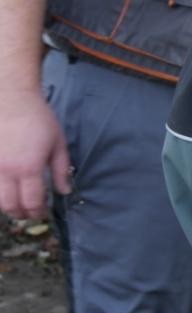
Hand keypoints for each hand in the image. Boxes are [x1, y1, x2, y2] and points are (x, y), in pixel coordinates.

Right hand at [0, 90, 70, 218]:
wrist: (12, 99)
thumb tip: (65, 191)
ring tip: (17, 204)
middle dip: (21, 213)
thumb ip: (61, 171)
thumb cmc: (38, 120)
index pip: (32, 202)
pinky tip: (5, 190)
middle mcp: (6, 171)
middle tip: (30, 213)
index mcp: (29, 168)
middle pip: (10, 205)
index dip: (38, 212)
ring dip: (6, 206)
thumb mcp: (58, 144)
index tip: (43, 212)